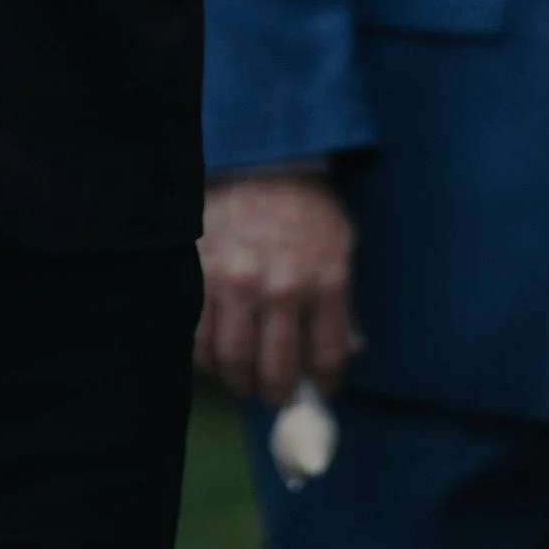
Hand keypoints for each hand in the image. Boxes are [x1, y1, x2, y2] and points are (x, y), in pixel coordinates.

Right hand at [197, 174, 357, 405]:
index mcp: (324, 281)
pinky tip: (216, 354)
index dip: (324, 384)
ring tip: (244, 378)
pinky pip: (199, 339)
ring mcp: (237, 283)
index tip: (318, 389)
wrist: (258, 156)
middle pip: (277, 371)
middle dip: (277, 392)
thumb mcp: (341, 245)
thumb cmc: (305, 204)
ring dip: (240, 381)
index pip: (327, 358)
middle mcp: (281, 288)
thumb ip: (343, 301)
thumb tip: (349, 351)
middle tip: (274, 392)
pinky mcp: (201, 274)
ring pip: (234, 362)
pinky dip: (206, 358)